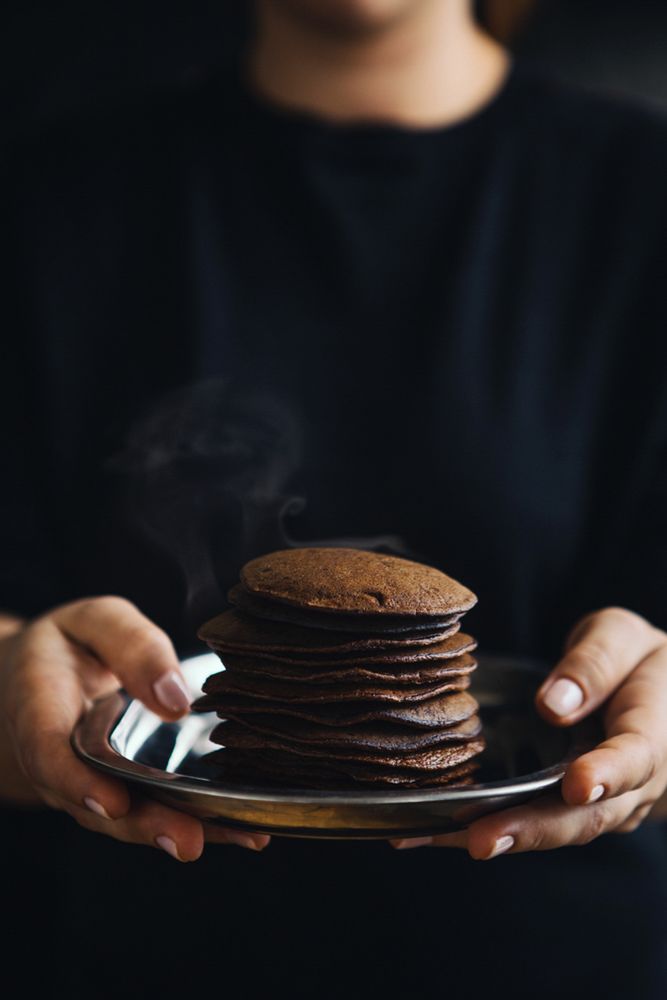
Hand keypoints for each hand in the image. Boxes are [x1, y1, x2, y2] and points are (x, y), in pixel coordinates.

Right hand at [0, 596, 269, 858]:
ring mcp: (90, 786)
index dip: (79, 783)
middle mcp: (60, 762)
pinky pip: (152, 812)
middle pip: (94, 804)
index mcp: (38, 709)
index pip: (48, 754)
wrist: (40, 678)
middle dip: (144, 825)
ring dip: (179, 832)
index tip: (115, 802)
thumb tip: (175, 698)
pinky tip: (245, 830)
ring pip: (128, 819)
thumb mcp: (95, 622)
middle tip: (188, 840)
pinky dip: (199, 824)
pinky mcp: (122, 792)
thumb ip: (132, 645)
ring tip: (236, 836)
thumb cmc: (73, 643)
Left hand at [390, 607, 666, 855]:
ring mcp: (604, 806)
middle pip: (586, 816)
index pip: (634, 758)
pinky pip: (536, 823)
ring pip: (556, 829)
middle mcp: (633, 784)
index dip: (606, 774)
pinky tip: (435, 829)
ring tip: (438, 837)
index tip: (578, 785)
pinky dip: (489, 827)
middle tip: (480, 839)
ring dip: (500, 837)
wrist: (658, 699)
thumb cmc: (639, 662)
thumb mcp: (623, 638)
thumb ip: (594, 664)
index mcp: (652, 734)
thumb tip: (554, 703)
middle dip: (531, 830)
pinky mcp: (573, 810)